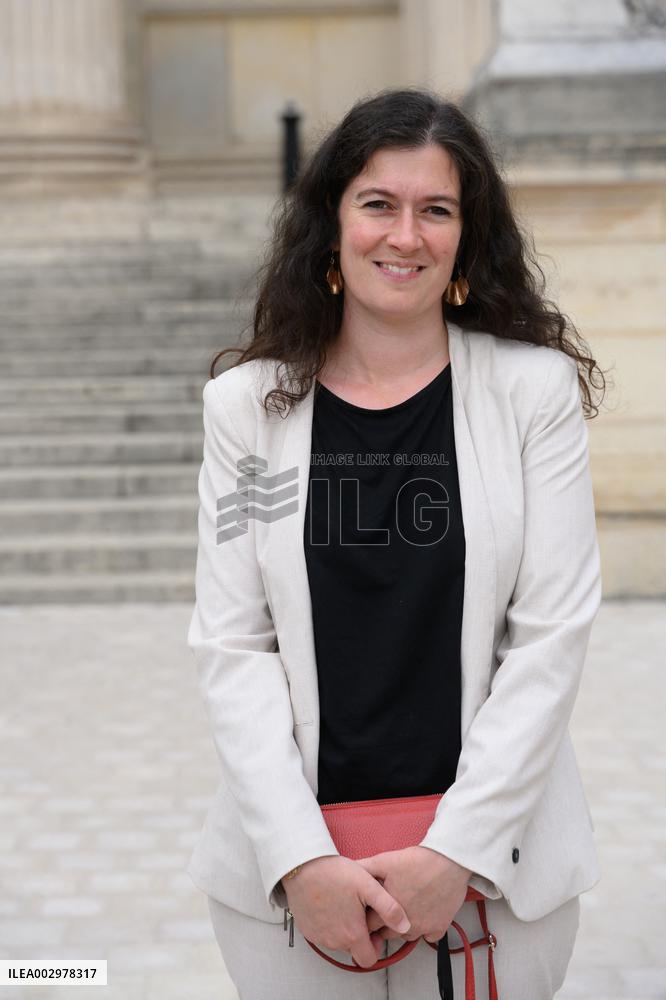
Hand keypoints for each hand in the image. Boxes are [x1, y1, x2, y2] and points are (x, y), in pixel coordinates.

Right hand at [282, 855, 410, 967]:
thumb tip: (405, 926)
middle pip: (353, 950)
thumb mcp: (368, 885)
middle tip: (358, 911)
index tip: (373, 931)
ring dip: (342, 930)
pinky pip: (323, 935)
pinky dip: (328, 925)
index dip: (375, 947)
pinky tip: (330, 904)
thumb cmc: (334, 874)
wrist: (302, 867)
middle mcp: (334, 941)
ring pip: (337, 942)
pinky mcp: (307, 930)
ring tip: (343, 904)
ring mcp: (319, 937)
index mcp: (352, 934)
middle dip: (358, 935)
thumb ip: (389, 908)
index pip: (369, 960)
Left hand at [359, 846, 470, 943]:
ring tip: (403, 911)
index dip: (367, 918)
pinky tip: (423, 914)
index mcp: (388, 909)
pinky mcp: (439, 927)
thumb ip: (365, 868)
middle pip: (387, 935)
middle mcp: (404, 923)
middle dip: (383, 924)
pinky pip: (429, 937)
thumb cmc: (416, 860)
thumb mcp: (385, 860)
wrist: (448, 861)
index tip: (370, 910)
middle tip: (385, 910)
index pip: (369, 926)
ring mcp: (423, 928)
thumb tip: (349, 871)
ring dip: (402, 927)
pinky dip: (425, 929)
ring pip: (406, 937)